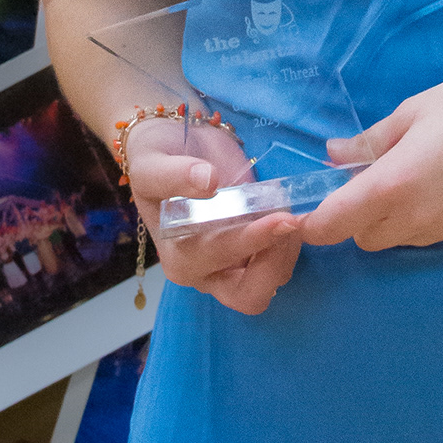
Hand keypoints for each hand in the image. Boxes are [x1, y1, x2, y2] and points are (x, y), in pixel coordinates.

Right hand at [123, 113, 302, 316]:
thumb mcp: (150, 164)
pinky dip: (291, 244)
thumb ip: (173, 175)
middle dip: (275, 264)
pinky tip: (291, 213)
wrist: (173, 147)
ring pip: (272, 281)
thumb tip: (208, 181)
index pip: (219, 261)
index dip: (251, 240)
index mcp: (179, 258)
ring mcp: (234, 267)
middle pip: (249, 295)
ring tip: (289, 210)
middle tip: (291, 222)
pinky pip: (280, 263)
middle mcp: (206, 272)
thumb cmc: (157, 160)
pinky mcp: (255, 255)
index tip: (279, 218)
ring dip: (287, 251)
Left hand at [300, 52, 442, 253]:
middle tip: (371, 175)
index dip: (314, 223)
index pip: (334, 226)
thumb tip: (334, 155)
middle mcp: (418, 218)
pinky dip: (421, 218)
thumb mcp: (415, 110)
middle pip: (364, 239)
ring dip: (390, 219)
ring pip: (398, 240)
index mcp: (394, 185)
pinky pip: (430, 234)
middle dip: (356, 216)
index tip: (309, 206)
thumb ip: (370, 141)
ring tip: (411, 174)